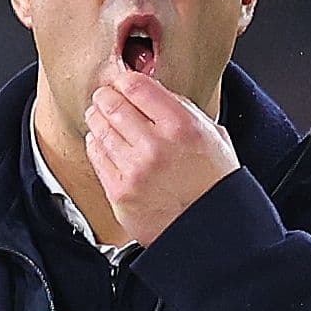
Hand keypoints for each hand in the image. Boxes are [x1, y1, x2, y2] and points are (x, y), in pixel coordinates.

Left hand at [83, 70, 239, 245]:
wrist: (212, 229)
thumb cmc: (215, 182)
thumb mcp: (212, 135)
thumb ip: (182, 110)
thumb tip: (151, 91)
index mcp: (182, 126)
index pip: (136, 86)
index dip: (124, 80)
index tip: (122, 82)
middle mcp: (155, 146)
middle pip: (112, 105)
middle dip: (105, 97)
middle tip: (104, 96)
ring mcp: (134, 170)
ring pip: (100, 130)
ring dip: (97, 119)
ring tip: (99, 116)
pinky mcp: (120, 192)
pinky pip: (96, 157)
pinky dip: (96, 144)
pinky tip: (101, 141)